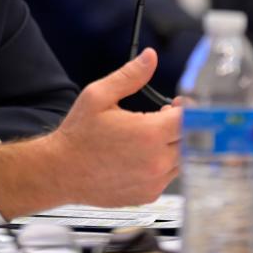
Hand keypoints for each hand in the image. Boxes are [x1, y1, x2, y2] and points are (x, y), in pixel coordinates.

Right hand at [0, 48, 180, 219]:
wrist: (61, 171)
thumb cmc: (78, 134)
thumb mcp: (98, 96)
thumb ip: (129, 76)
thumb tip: (150, 57)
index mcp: (149, 134)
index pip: (189, 119)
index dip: (187, 107)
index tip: (177, 102)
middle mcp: (156, 161)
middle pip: (191, 140)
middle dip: (183, 125)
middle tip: (165, 116)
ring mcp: (154, 181)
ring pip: (183, 160)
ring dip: (175, 145)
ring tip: (151, 135)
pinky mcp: (149, 194)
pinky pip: (169, 176)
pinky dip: (163, 163)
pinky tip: (143, 154)